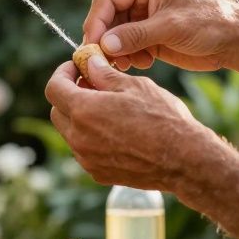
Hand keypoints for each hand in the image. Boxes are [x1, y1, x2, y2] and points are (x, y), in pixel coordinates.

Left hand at [44, 54, 216, 191]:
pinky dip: (91, 137)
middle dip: (69, 95)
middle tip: (92, 85)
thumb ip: (104, 75)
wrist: (184, 160)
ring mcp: (87, 159)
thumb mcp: (135, 86)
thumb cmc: (163, 118)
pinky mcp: (98, 174)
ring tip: (107, 108)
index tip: (76, 68)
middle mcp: (79, 138)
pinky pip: (84, 151)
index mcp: (84, 111)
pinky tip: (116, 130)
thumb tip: (88, 64)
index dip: (63, 73)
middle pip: (57, 111)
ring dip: (80, 118)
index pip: (54, 88)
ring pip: (70, 133)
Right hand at [84, 0, 238, 71]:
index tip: (93, 45)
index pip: (106, 0)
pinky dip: (129, 57)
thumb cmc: (208, 23)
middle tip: (103, 61)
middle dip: (105, 40)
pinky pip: (127, 47)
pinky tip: (143, 63)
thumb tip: (105, 45)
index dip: (96, 22)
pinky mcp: (150, 37)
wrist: (234, 39)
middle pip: (107, 18)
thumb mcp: (171, 27)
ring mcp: (144, 19)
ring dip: (116, 51)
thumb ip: (136, 35)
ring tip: (127, 64)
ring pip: (115, 35)